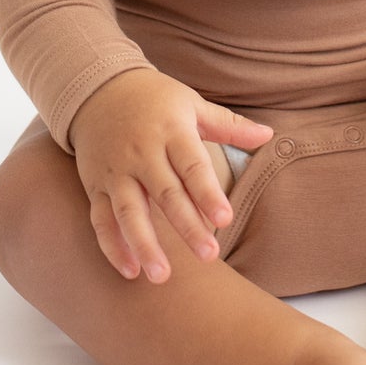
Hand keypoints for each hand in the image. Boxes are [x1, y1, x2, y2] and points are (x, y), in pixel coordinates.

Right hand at [67, 67, 274, 283]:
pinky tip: (130, 271)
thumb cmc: (154, 99)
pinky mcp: (96, 185)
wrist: (97, 88)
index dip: (208, 193)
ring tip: (162, 276)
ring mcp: (116, 171)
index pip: (192, 166)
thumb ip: (228, 125)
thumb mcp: (191, 103)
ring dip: (144, 245)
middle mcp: (142, 153)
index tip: (225, 219)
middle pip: (165, 194)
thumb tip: (269, 134)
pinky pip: (101, 219)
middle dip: (186, 226)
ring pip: (129, 212)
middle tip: (208, 256)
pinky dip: (113, 246)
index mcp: (171, 131)